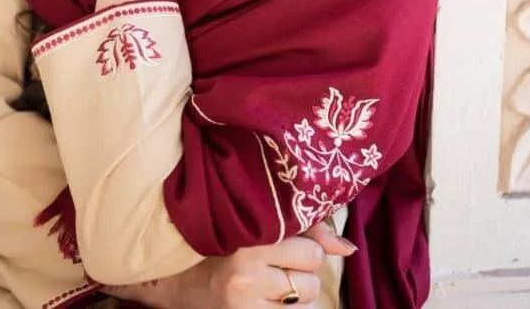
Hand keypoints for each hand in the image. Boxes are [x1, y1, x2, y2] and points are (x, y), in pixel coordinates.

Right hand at [182, 222, 354, 308]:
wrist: (181, 282)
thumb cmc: (224, 247)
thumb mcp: (255, 228)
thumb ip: (304, 230)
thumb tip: (348, 248)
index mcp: (249, 234)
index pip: (309, 242)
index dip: (306, 242)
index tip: (291, 243)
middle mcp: (248, 268)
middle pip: (312, 265)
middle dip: (304, 264)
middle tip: (279, 261)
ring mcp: (249, 300)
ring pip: (308, 294)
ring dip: (300, 289)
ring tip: (273, 281)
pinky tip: (270, 300)